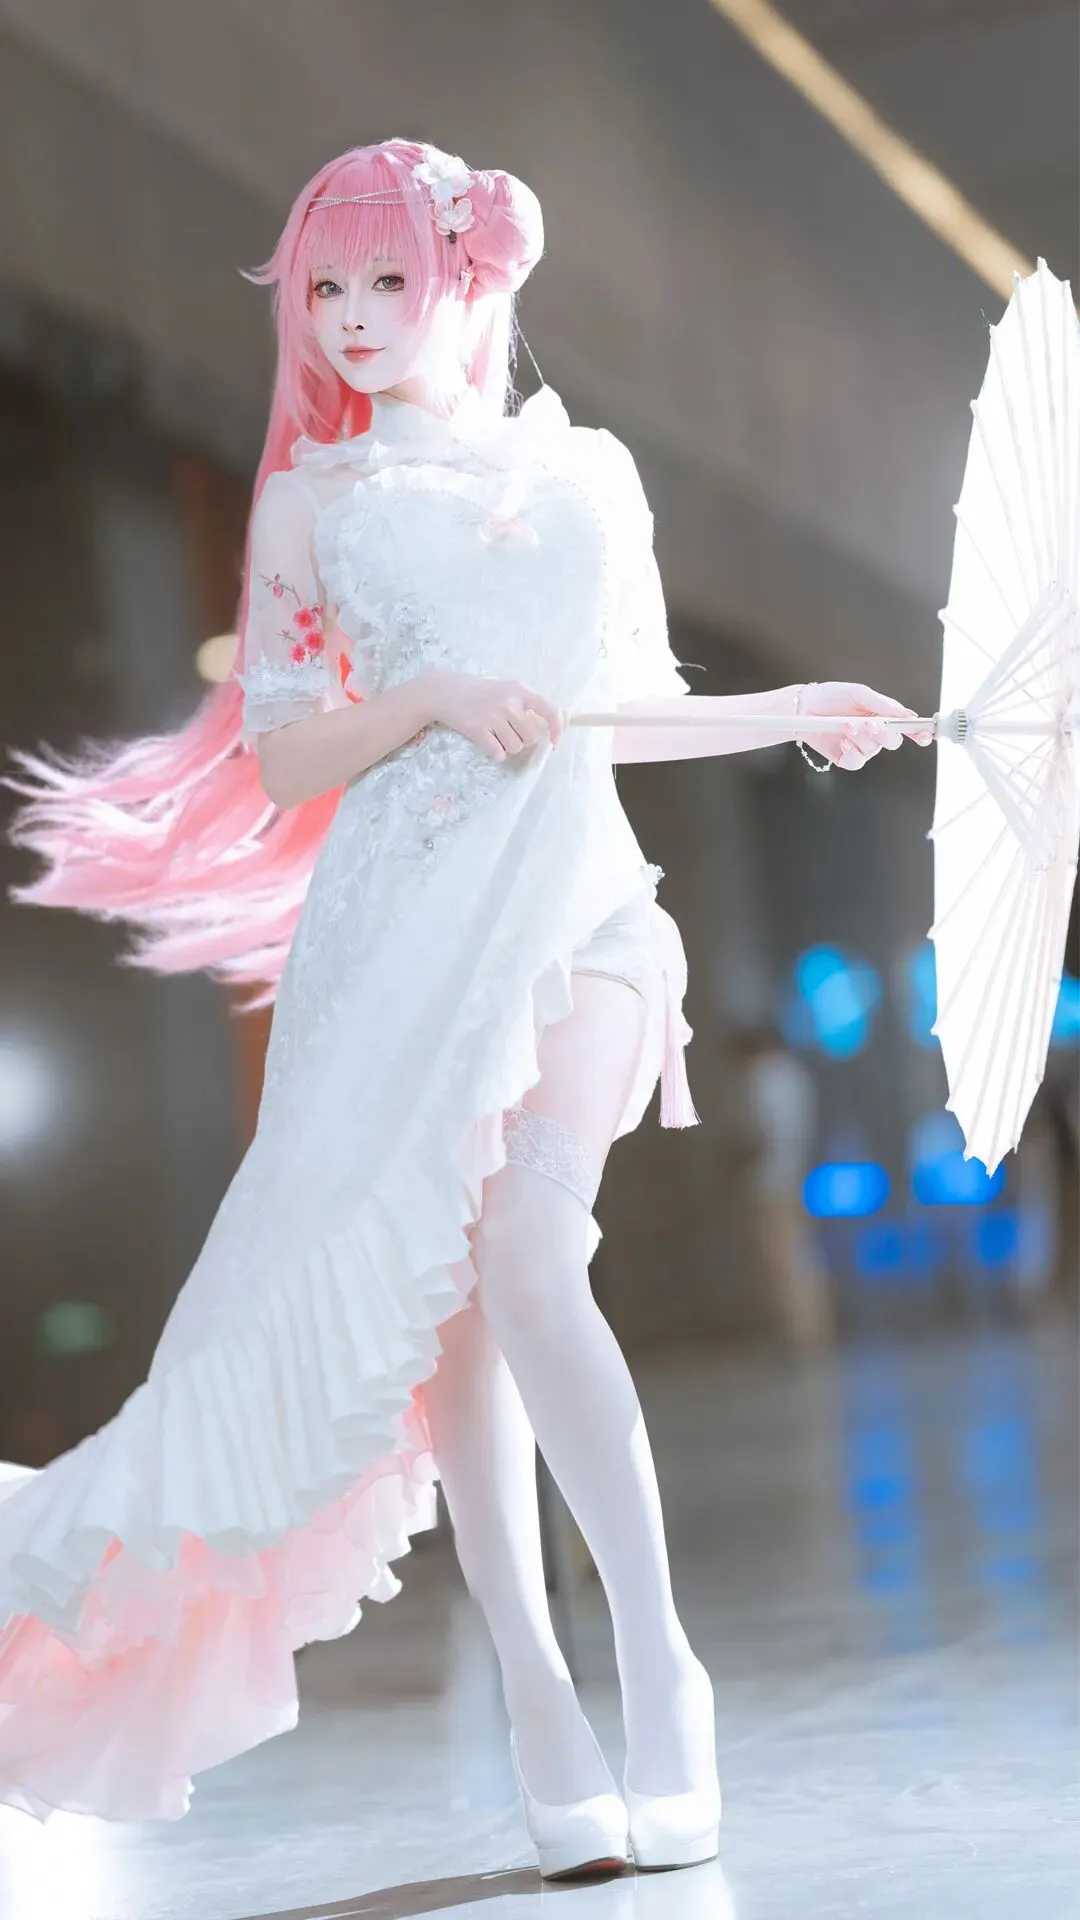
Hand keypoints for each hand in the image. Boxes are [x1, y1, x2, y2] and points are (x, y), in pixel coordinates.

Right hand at [423, 671, 566, 762]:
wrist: (445, 690)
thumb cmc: (479, 691)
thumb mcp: (505, 688)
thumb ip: (524, 704)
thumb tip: (545, 727)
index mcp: (520, 691)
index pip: (550, 711)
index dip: (557, 729)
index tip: (555, 742)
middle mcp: (509, 703)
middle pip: (531, 738)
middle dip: (523, 740)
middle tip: (508, 732)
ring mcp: (493, 717)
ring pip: (515, 748)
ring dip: (507, 747)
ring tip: (495, 734)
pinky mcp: (478, 730)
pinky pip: (498, 754)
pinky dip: (495, 753)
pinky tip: (487, 741)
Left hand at [796, 681, 933, 769]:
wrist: (804, 707)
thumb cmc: (832, 696)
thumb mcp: (859, 694)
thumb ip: (883, 705)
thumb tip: (907, 715)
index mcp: (883, 716)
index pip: (906, 728)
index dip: (919, 733)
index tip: (925, 734)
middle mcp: (875, 734)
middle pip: (893, 742)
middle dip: (884, 733)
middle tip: (871, 724)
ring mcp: (861, 747)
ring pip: (873, 750)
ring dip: (861, 738)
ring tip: (846, 725)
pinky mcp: (846, 758)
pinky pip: (857, 762)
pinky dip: (851, 752)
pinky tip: (843, 741)